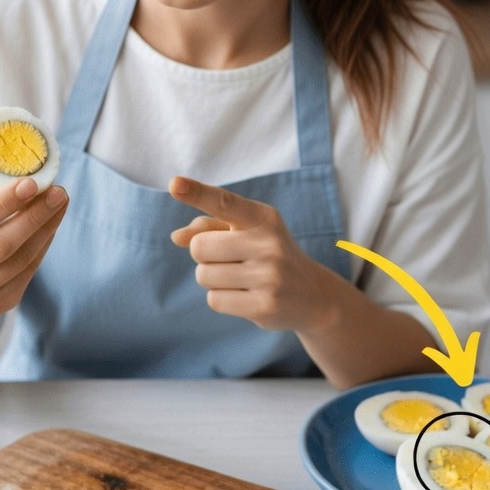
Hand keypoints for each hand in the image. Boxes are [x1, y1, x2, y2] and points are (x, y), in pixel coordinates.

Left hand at [169, 176, 325, 334]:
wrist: (315, 296)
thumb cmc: (269, 257)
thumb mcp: (247, 233)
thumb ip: (210, 228)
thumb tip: (177, 237)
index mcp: (263, 218)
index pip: (224, 202)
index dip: (197, 193)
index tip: (174, 184)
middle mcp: (268, 243)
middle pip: (199, 247)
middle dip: (205, 257)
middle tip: (232, 261)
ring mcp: (269, 276)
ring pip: (204, 276)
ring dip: (213, 279)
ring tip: (242, 279)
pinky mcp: (264, 305)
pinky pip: (214, 300)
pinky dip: (222, 299)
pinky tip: (246, 297)